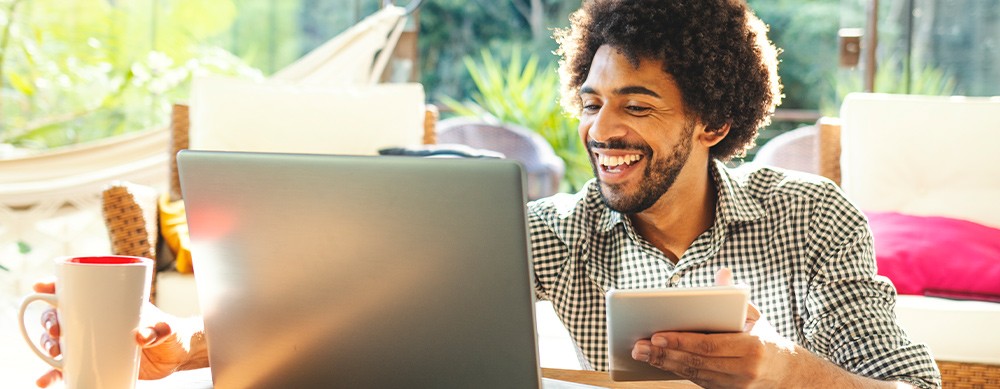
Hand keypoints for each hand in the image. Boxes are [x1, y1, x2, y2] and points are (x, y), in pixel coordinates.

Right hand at [33, 281, 197, 387]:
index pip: (75, 290)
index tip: (41, 287)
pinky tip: (45, 380)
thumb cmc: (169, 332)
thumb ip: (158, 330)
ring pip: (57, 342)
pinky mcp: (91, 362)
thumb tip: (140, 337)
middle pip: (59, 316)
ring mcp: (89, 342)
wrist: (174, 356)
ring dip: (47, 346)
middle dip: (48, 321)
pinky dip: (53, 374)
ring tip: (52, 353)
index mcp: (106, 303)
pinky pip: (66, 368)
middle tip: (54, 331)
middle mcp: (92, 321)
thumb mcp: (166, 327)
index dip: (54, 286)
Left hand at [630, 268, 796, 387]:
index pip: (709, 344)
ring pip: (694, 374)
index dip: (681, 341)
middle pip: (697, 362)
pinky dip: (676, 371)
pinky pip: (697, 381)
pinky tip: (658, 362)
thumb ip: (735, 295)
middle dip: (664, 354)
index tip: (657, 335)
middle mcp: (744, 369)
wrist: (789, 374)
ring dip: (664, 364)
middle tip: (638, 346)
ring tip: (641, 354)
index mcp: (752, 347)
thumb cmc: (765, 338)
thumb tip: (722, 271)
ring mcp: (735, 385)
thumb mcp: (755, 315)